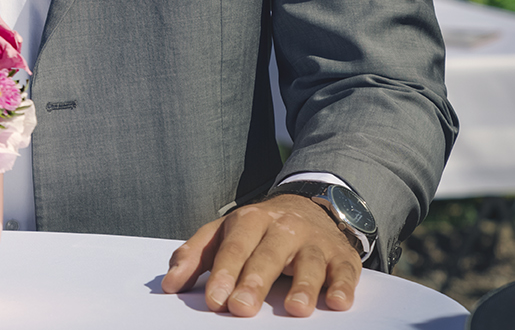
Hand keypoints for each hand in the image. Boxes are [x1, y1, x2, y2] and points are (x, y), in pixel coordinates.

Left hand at [161, 194, 360, 316]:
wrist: (309, 205)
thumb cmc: (259, 229)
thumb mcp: (224, 233)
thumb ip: (196, 256)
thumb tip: (170, 285)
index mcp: (250, 220)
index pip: (234, 247)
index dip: (223, 273)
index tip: (214, 300)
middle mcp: (283, 227)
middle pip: (268, 254)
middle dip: (254, 281)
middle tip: (241, 308)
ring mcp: (314, 241)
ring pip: (309, 262)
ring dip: (303, 285)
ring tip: (296, 309)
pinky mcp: (342, 256)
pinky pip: (345, 271)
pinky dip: (343, 286)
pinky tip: (338, 302)